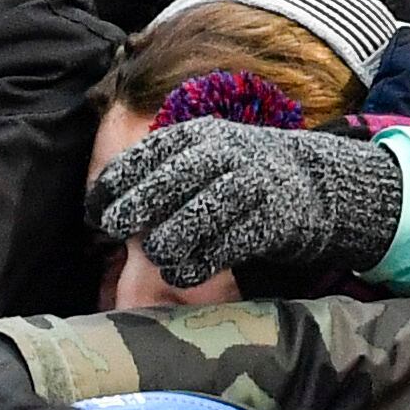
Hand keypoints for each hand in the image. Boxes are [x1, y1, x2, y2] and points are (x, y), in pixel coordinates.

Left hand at [86, 118, 401, 293]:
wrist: (314, 183)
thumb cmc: (235, 176)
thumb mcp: (198, 158)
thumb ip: (153, 176)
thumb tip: (97, 207)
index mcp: (197, 136)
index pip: (144, 156)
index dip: (113, 185)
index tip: (95, 211)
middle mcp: (224, 154)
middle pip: (169, 183)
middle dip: (134, 208)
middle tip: (115, 230)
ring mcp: (251, 186)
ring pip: (197, 217)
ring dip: (166, 242)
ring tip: (157, 255)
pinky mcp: (271, 221)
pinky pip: (225, 247)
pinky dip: (198, 264)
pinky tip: (182, 272)